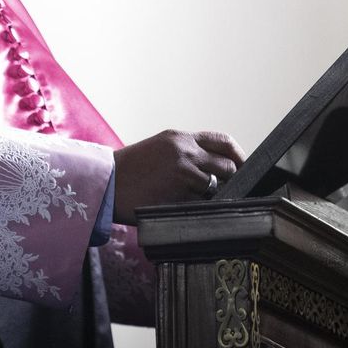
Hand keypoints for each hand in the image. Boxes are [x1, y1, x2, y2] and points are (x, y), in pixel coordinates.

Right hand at [111, 130, 246, 224]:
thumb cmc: (128, 170)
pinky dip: (199, 208)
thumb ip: (185, 154)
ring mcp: (183, 174)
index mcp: (179, 138)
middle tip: (225, 191)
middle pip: (227, 166)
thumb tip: (212, 169)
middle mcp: (184, 151)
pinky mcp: (178, 195)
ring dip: (213, 197)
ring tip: (199, 202)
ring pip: (216, 187)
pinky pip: (201, 203)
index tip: (242, 167)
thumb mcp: (158, 149)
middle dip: (230, 180)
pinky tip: (187, 210)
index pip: (223, 141)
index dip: (238, 155)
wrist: (104, 183)